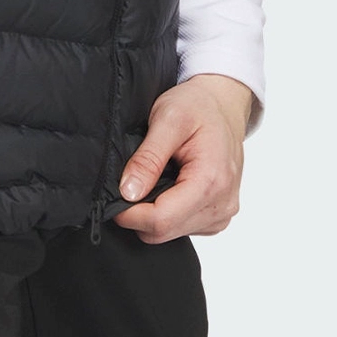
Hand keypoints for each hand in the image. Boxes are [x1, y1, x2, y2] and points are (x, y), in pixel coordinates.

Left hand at [111, 74, 255, 244]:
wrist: (223, 103)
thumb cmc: (198, 105)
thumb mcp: (168, 119)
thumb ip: (148, 158)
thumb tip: (128, 192)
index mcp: (212, 181)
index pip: (162, 220)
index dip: (129, 213)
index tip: (113, 194)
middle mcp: (222, 204)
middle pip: (164, 231)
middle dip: (139, 212)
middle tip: (132, 178)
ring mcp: (222, 214)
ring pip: (170, 232)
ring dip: (153, 211)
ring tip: (155, 175)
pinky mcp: (217, 217)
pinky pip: (181, 227)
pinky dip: (167, 210)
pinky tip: (169, 183)